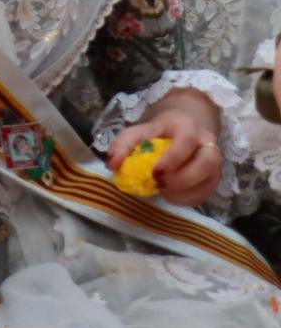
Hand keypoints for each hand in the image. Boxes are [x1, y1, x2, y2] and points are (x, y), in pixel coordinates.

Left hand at [106, 96, 224, 207]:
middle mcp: (207, 145)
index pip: (187, 140)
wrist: (182, 130)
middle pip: (208, 163)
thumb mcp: (138, 132)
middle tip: (158, 183)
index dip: (173, 158)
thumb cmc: (158, 133)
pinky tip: (170, 195)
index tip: (155, 172)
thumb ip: (123, 145)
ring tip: (162, 190)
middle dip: (182, 179)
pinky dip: (186, 200)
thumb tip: (113, 165)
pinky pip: (205, 194)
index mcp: (187, 128)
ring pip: (209, 181)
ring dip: (184, 192)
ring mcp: (215, 164)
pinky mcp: (213, 180)